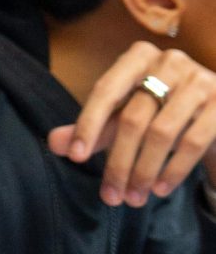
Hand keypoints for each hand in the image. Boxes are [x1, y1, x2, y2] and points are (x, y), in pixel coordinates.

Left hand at [47, 41, 215, 206]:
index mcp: (138, 56)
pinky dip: (173, 170)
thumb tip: (54, 143)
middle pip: (133, 118)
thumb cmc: (161, 110)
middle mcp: (169, 61)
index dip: (88, 124)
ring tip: (133, 198)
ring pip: (161, 133)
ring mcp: (200, 81)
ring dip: (144, 171)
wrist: (215, 112)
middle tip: (110, 195)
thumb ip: (94, 127)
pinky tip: (159, 189)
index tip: (76, 158)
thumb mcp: (127, 114)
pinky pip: (192, 141)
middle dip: (118, 162)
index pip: (105, 91)